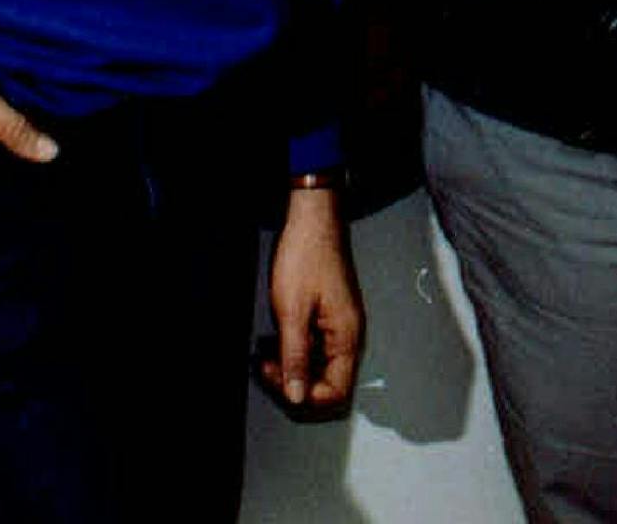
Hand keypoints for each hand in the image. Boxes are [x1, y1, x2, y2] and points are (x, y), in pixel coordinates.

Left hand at [262, 185, 363, 410]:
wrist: (313, 219)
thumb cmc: (307, 255)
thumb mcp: (292, 311)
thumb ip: (295, 356)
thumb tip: (297, 396)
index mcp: (347, 336)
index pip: (336, 392)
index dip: (307, 396)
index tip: (281, 382)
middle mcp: (349, 335)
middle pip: (328, 384)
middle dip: (296, 383)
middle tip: (268, 366)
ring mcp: (339, 327)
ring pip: (319, 368)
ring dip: (292, 367)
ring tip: (268, 354)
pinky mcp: (329, 318)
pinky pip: (315, 349)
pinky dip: (295, 350)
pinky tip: (277, 341)